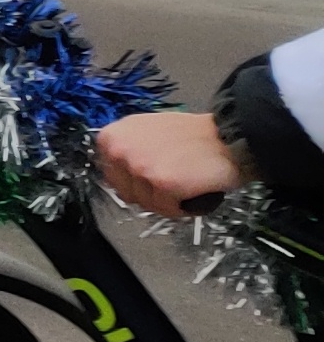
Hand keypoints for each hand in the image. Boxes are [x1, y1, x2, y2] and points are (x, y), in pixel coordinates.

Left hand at [97, 108, 247, 216]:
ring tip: (186, 181)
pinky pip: (166, 210)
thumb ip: (129, 149)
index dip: (134, 180)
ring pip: (146, 203)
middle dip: (149, 193)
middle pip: (126, 192)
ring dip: (167, 200)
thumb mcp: (148, 132)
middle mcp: (119, 149)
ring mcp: (139, 167)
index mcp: (112, 136)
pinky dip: (182, 207)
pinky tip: (194, 190)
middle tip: (174, 179)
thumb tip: (121, 173)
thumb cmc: (193, 135)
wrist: (230, 138)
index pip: (111, 175)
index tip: (154, 173)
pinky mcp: (162, 183)